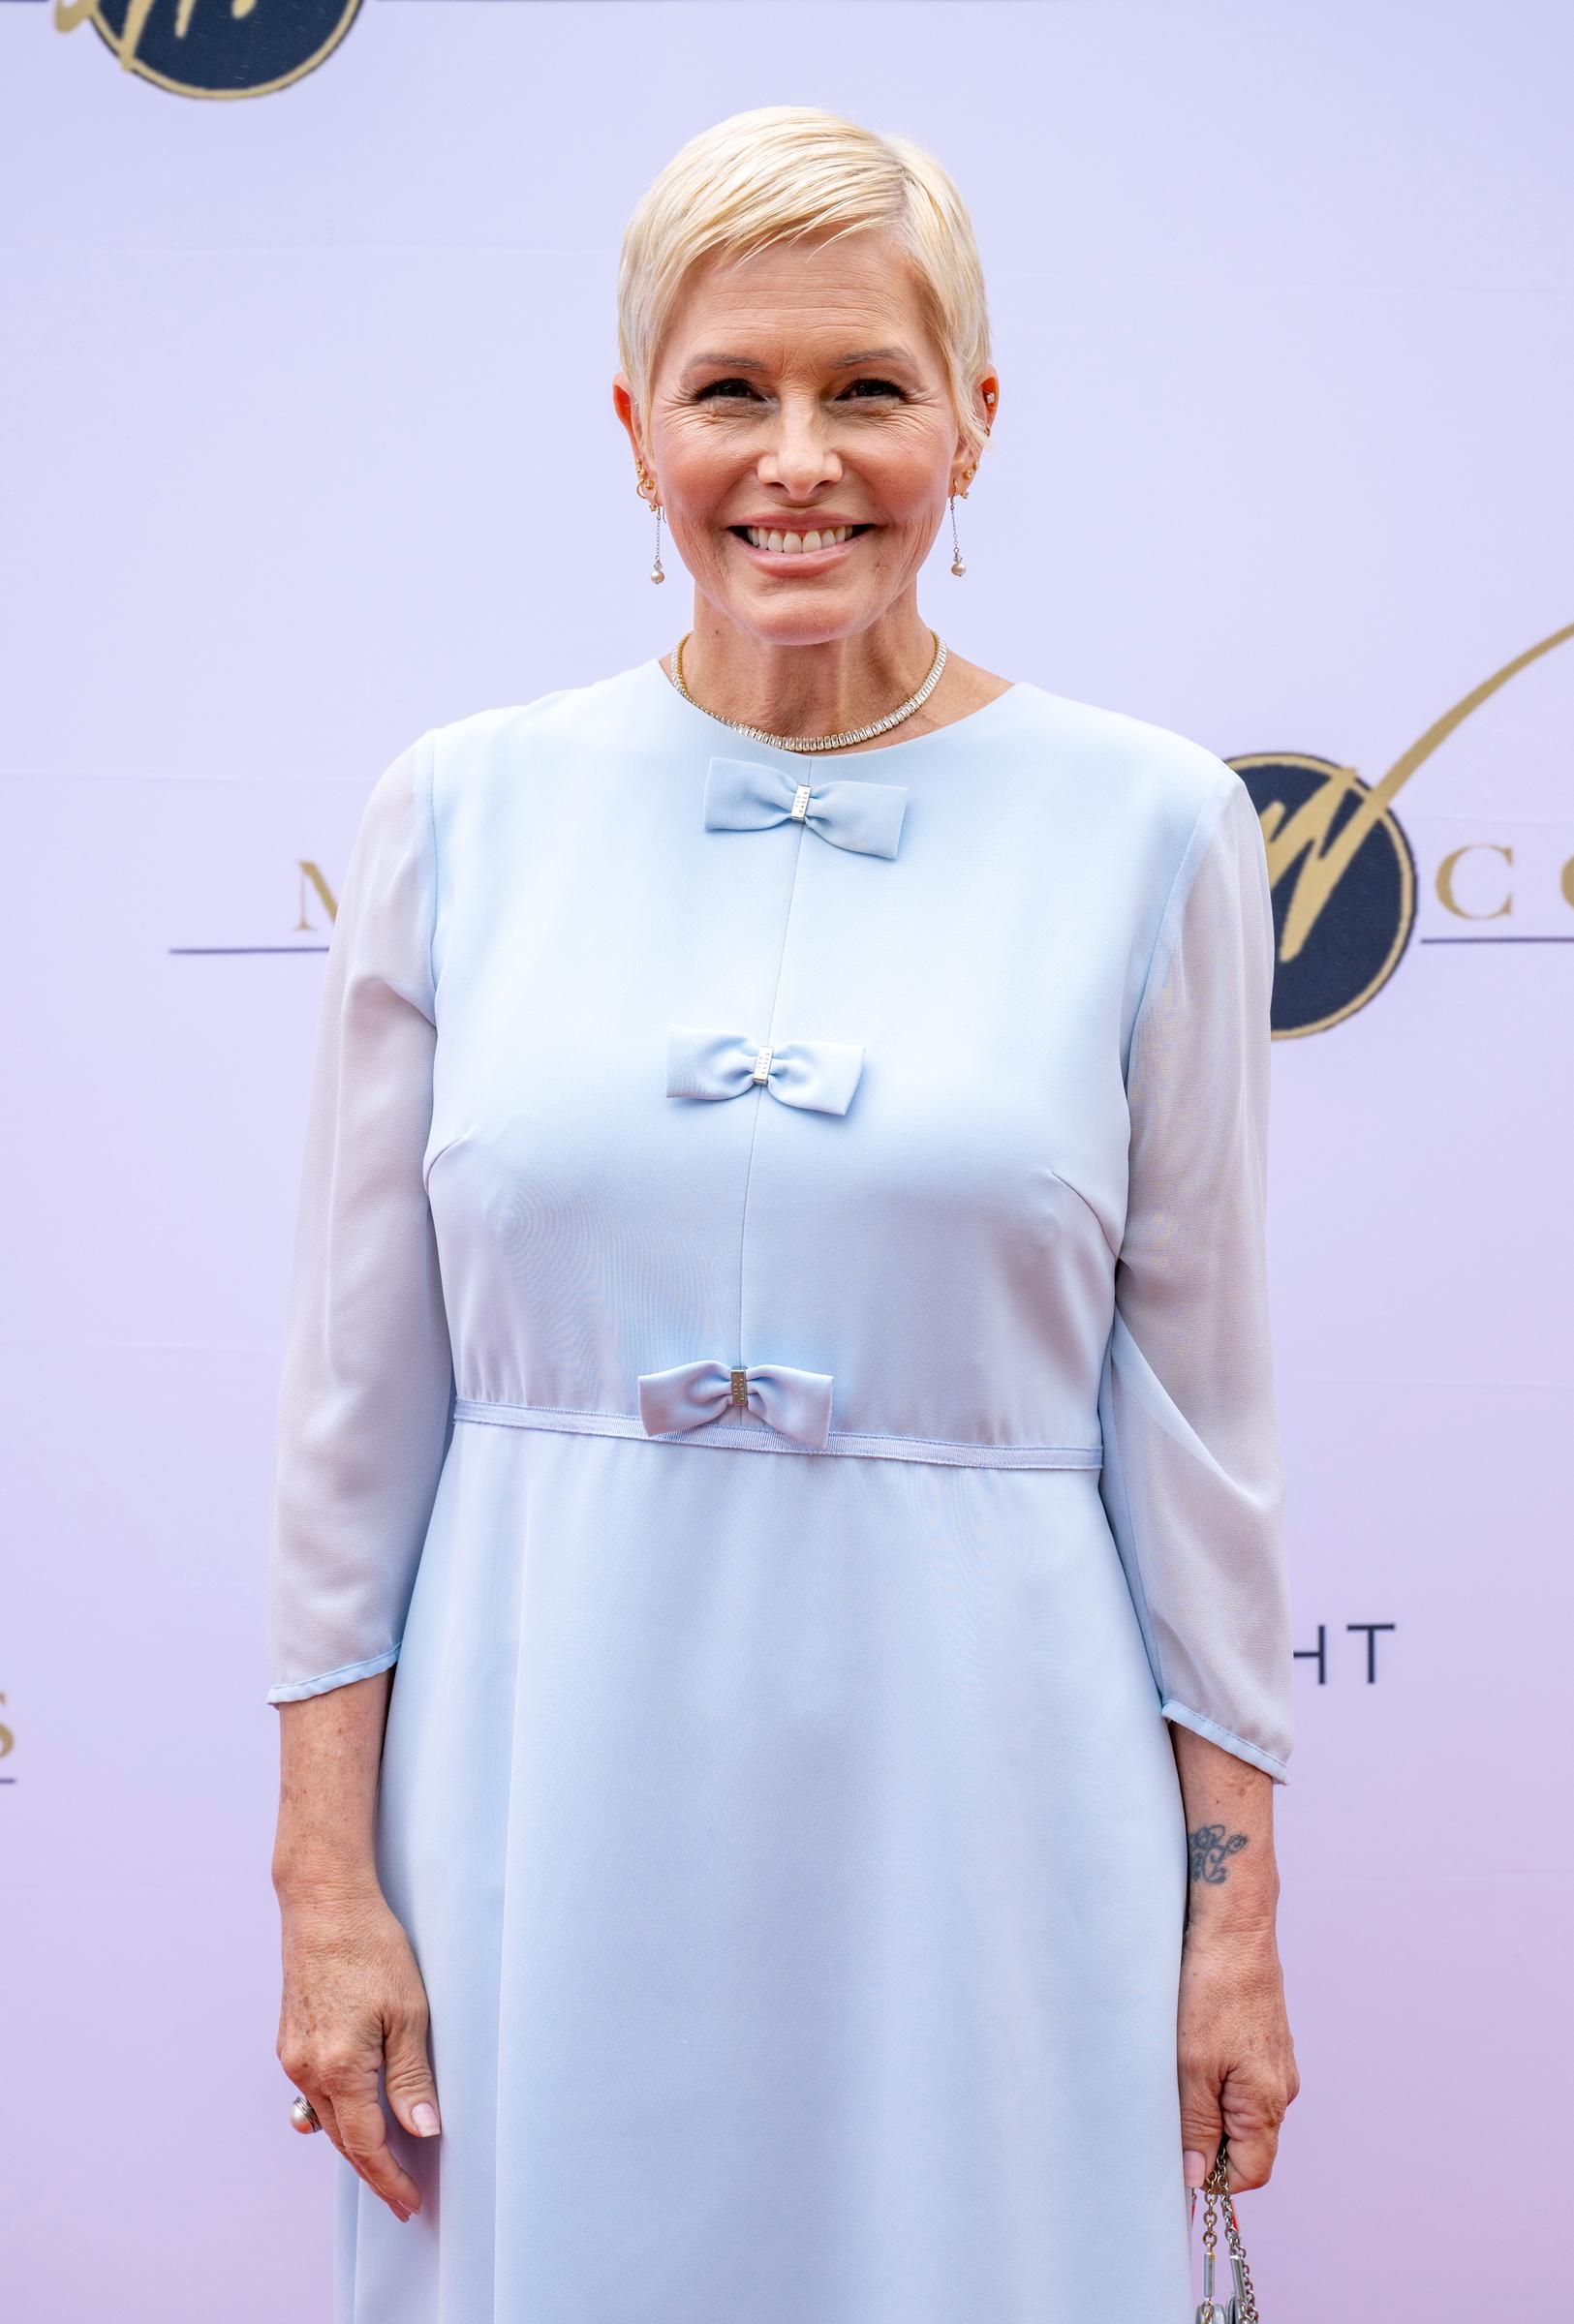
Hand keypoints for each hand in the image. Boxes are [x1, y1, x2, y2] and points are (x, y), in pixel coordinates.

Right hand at [276, 1881, 440, 2222]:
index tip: (410, 2203)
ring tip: (384, 2165)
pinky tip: (351, 2115)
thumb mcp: (408, 2012)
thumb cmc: (371, 1947)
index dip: (390, 2180)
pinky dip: (334, 2113)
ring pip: (324, 2119)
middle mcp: (307, 2070)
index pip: (367, 2145)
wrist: (323, 1902)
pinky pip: (312, 2093)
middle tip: (402, 2197)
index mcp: (340, 2068)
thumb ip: (412, 2078)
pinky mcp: (289, 2039)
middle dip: (374, 2171)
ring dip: (353, 2144)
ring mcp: (293, 2056)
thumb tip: (423, 2132)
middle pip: (343, 2140)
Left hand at [1177, 1922, 1298, 2192]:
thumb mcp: (1192, 2066)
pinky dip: (1212, 2077)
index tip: (1176, 2158)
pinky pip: (1239, 2078)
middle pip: (1245, 2144)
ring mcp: (1274, 2063)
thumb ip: (1196, 2127)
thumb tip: (1197, 2179)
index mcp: (1268, 2103)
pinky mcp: (1263, 2041)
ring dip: (1206, 2104)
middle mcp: (1280, 2089)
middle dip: (1206, 2139)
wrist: (1234, 1927)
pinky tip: (1190, 2047)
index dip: (1213, 2177)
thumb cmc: (1214, 1990)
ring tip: (1176, 2070)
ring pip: (1238, 2109)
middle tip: (1167, 2106)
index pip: (1250, 2174)